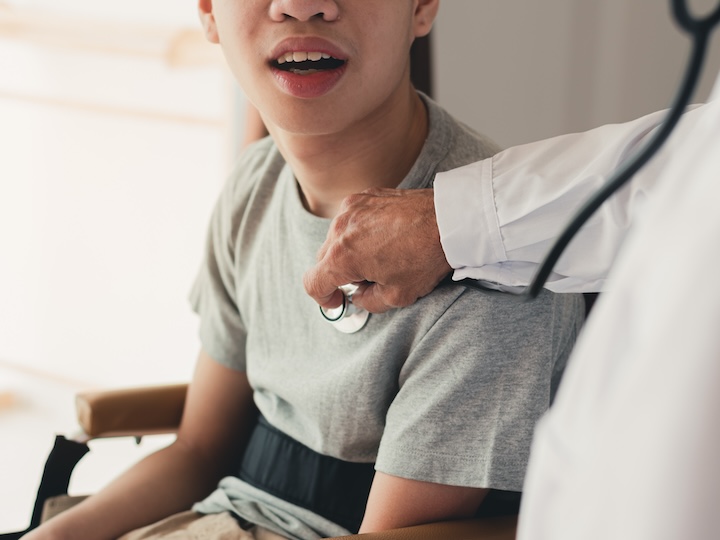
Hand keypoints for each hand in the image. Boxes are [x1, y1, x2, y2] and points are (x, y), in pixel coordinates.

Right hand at [303, 188, 451, 312]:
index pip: (313, 283)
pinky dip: (358, 232)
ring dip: (348, 252)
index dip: (323, 298)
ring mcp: (351, 209)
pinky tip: (383, 238)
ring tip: (379, 257)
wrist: (450, 221)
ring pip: (335, 239)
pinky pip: (349, 220)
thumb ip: (367, 302)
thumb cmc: (425, 256)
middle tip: (366, 281)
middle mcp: (340, 229)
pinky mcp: (364, 196)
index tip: (338, 301)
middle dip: (338, 275)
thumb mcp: (397, 295)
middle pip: (322, 260)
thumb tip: (358, 296)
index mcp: (343, 256)